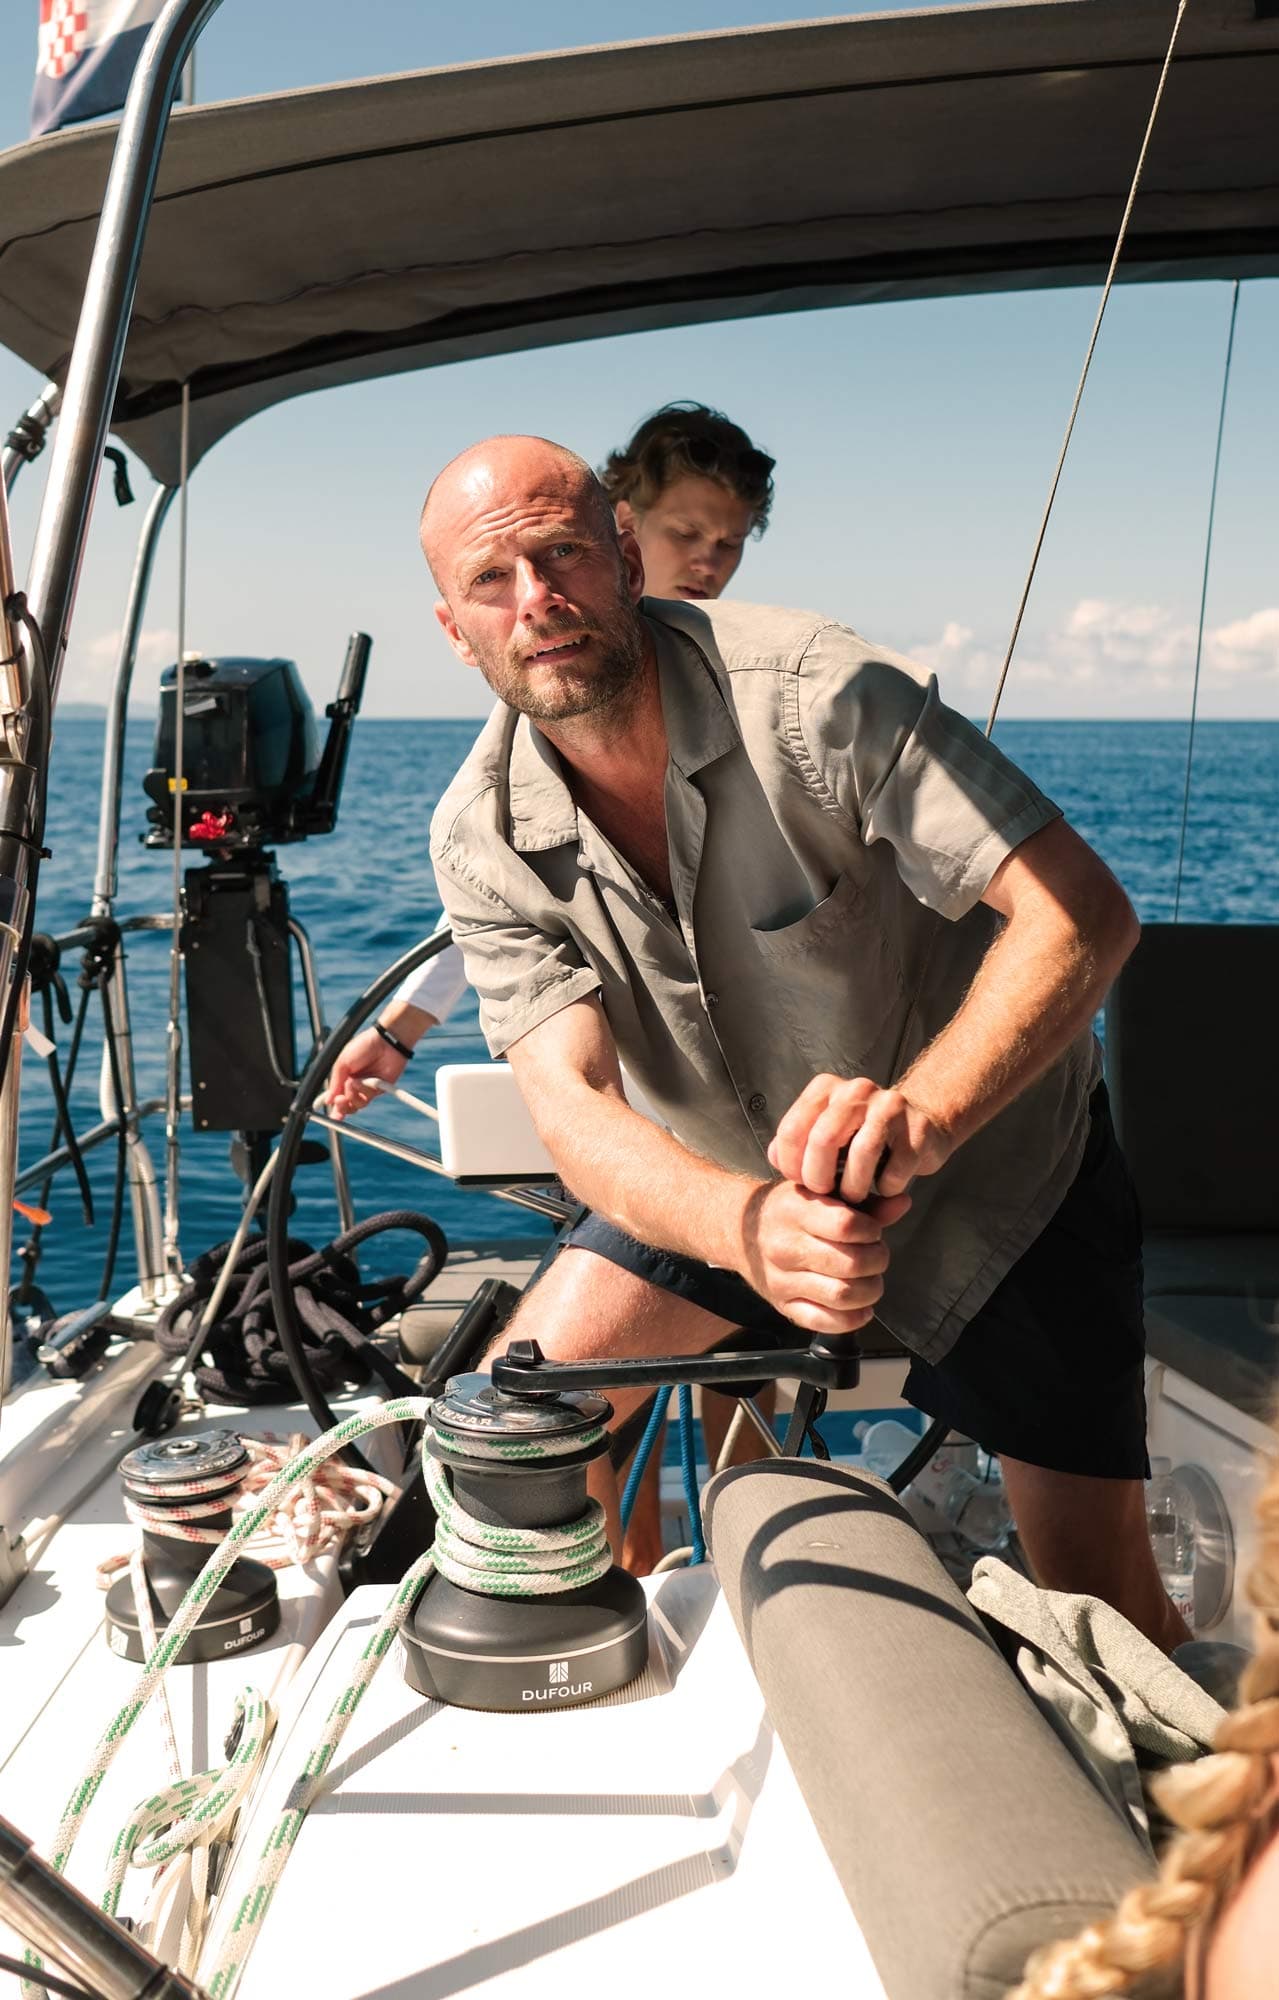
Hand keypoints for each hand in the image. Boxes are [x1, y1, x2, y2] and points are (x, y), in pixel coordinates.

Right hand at [324, 1026, 411, 1121]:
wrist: (385, 1041)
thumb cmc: (363, 1047)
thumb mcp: (342, 1062)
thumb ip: (335, 1082)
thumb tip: (328, 1101)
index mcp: (344, 1078)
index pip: (337, 1097)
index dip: (334, 1108)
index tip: (330, 1117)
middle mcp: (356, 1086)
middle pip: (347, 1106)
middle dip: (342, 1106)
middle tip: (340, 1100)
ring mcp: (368, 1088)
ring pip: (358, 1104)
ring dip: (354, 1095)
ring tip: (354, 1082)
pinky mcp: (380, 1089)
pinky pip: (370, 1097)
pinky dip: (366, 1091)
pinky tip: (365, 1081)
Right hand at [736, 1178, 910, 1334]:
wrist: (741, 1230)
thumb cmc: (789, 1209)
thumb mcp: (821, 1193)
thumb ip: (864, 1202)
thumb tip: (903, 1202)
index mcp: (795, 1211)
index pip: (847, 1226)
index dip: (872, 1231)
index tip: (873, 1231)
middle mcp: (785, 1246)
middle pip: (850, 1264)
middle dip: (877, 1262)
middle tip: (878, 1257)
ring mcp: (782, 1280)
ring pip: (842, 1296)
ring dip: (870, 1291)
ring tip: (871, 1281)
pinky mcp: (783, 1306)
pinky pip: (824, 1322)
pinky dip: (852, 1319)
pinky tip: (860, 1306)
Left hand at [768, 1073, 953, 1203]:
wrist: (919, 1127)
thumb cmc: (862, 1136)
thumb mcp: (824, 1133)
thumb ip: (796, 1144)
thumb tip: (776, 1159)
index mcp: (826, 1088)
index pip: (792, 1129)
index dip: (791, 1165)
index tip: (800, 1183)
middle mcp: (857, 1089)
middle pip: (823, 1139)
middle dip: (818, 1178)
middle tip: (824, 1194)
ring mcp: (890, 1106)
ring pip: (862, 1153)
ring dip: (853, 1187)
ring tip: (853, 1196)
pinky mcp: (919, 1129)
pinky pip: (895, 1170)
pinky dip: (886, 1188)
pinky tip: (884, 1187)